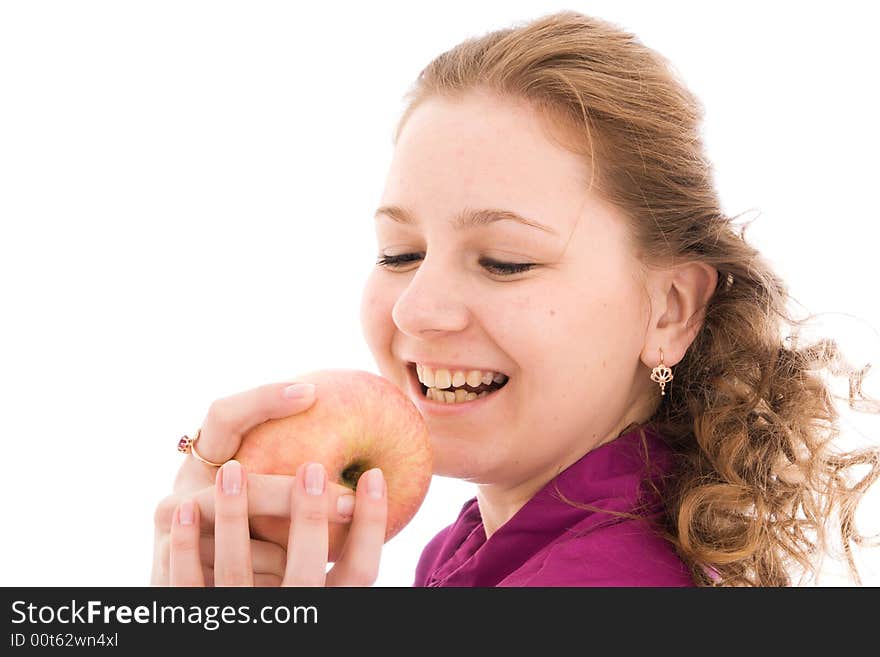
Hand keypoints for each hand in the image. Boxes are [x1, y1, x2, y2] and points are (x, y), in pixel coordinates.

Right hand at [150, 382, 359, 585]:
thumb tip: (366, 465)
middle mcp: (181, 490)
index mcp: (205, 459)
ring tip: (324, 555)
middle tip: (348, 501)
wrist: (186, 581)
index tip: (312, 393)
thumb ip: (293, 474)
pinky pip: (226, 578)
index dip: (263, 400)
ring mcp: (169, 529)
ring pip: (233, 538)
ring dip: (280, 548)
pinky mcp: (166, 570)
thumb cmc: (244, 529)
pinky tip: (291, 577)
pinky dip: (263, 578)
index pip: (225, 414)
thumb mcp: (263, 498)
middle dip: (289, 494)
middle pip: (234, 482)